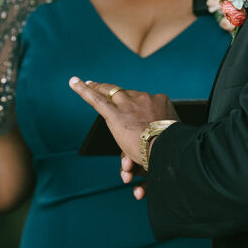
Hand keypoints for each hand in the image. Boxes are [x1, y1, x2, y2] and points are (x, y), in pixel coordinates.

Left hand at [69, 77, 177, 197]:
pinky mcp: (115, 115)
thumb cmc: (174, 151)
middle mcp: (145, 100)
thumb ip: (158, 143)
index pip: (142, 106)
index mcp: (161, 103)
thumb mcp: (170, 141)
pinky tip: (74, 82)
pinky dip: (84, 91)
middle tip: (103, 90)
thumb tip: (143, 164)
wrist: (170, 150)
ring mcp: (129, 106)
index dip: (135, 112)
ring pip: (111, 93)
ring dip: (98, 89)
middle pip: (126, 101)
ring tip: (87, 85)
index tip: (132, 115)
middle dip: (116, 104)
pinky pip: (97, 100)